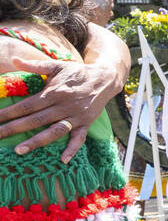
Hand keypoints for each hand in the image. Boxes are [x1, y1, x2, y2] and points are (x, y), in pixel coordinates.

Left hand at [0, 56, 118, 161]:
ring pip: (53, 132)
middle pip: (35, 120)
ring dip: (36, 142)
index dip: (9, 113)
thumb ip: (35, 65)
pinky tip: (63, 160)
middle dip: (13, 129)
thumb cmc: (77, 73)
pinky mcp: (86, 123)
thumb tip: (14, 59)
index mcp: (55, 92)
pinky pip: (79, 138)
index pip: (27, 105)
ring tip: (18, 151)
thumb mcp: (57, 66)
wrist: (105, 79)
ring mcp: (76, 116)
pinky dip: (72, 149)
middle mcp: (64, 106)